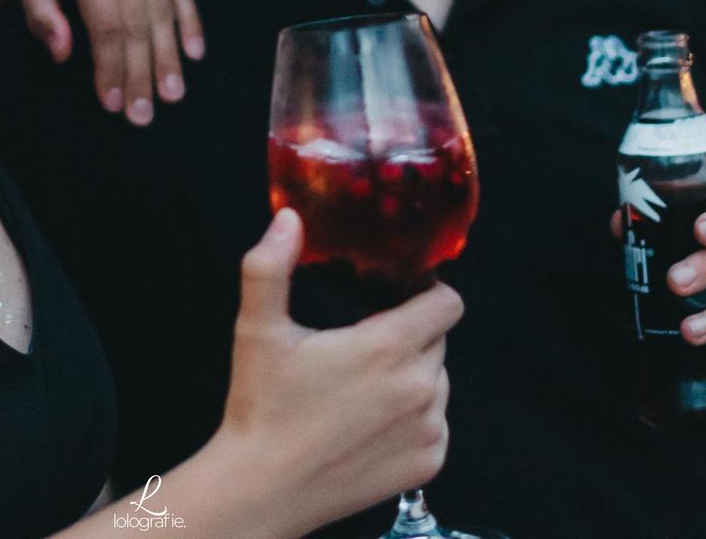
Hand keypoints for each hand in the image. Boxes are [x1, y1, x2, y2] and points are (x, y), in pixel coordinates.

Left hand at [3, 0, 203, 124]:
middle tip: (144, 116)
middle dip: (142, 73)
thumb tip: (63, 55)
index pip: (106, 24)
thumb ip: (40, 14)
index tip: (112, 104)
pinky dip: (188, 20)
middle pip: (138, 22)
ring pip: (162, 8)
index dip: (111, 67)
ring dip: (168, 56)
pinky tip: (193, 54)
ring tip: (171, 96)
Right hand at [216, 210, 459, 527]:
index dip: (427, 293)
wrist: (264, 487)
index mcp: (388, 347)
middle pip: (438, 340)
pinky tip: (369, 423)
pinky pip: (435, 425)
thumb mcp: (258, 328)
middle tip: (363, 345)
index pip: (447, 303)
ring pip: (437, 383)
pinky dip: (412, 419)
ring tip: (361, 388)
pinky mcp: (428, 463)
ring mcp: (427, 429)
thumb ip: (270, 265)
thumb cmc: (261, 406)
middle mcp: (419, 387)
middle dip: (410, 335)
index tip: (397, 297)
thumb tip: (289, 218)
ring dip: (412, 377)